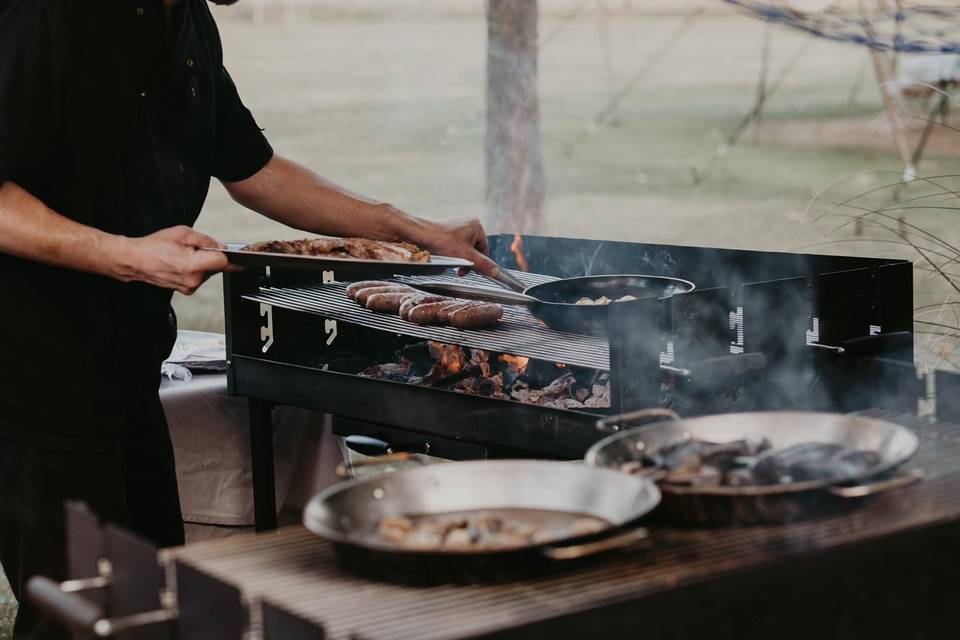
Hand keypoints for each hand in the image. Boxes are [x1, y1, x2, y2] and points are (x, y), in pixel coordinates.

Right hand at [113, 225, 234, 294]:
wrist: (134, 260)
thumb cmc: (154, 246)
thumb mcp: (183, 234)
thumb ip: (206, 240)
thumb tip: (221, 246)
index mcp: (193, 265)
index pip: (223, 262)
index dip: (229, 256)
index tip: (240, 257)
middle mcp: (193, 280)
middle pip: (216, 267)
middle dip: (210, 257)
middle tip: (194, 249)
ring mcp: (189, 287)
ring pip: (208, 272)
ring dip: (202, 263)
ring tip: (183, 255)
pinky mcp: (186, 290)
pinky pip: (199, 277)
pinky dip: (195, 270)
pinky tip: (181, 263)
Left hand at [418, 217, 498, 276]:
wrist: (420, 236)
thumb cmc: (442, 241)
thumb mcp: (466, 257)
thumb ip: (483, 265)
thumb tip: (497, 272)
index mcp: (477, 226)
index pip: (485, 250)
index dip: (479, 262)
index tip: (471, 270)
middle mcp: (469, 223)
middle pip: (475, 250)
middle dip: (468, 261)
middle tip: (459, 268)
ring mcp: (458, 227)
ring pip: (464, 249)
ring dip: (459, 258)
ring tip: (451, 261)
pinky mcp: (448, 231)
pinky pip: (455, 246)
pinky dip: (452, 253)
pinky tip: (445, 256)